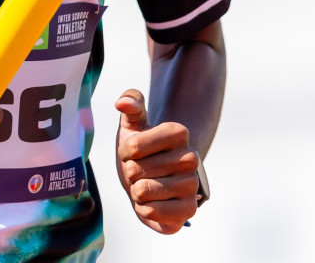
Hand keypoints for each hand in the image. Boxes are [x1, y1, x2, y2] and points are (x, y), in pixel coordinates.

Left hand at [114, 89, 199, 233]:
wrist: (151, 181)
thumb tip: (121, 102)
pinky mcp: (189, 210)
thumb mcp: (132, 124)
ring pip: (142, 191)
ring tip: (147, 186)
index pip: (134, 145)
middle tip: (141, 171)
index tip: (133, 151)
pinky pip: (151, 212)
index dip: (125, 151)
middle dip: (130, 173)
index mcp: (179, 132)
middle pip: (134, 169)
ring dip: (136, 192)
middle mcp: (191, 158)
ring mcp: (192, 185)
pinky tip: (152, 203)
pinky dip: (144, 210)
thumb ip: (129, 103)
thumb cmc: (139, 151)